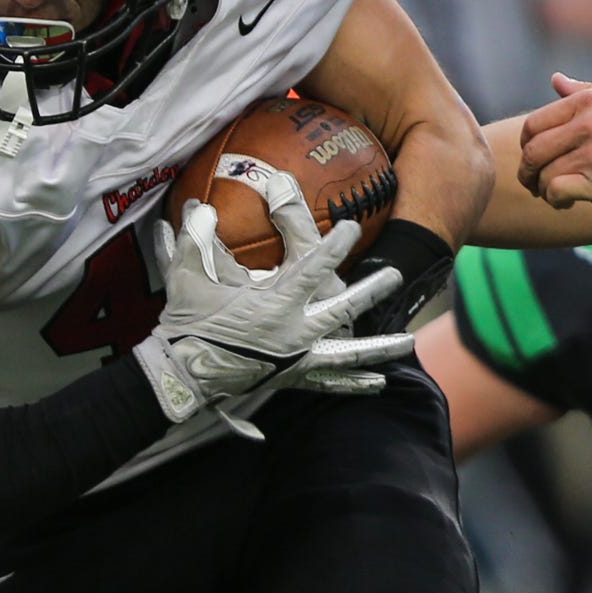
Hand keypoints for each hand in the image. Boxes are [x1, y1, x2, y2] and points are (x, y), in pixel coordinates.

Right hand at [132, 199, 405, 423]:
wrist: (183, 375)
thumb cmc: (187, 324)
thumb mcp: (188, 277)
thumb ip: (196, 241)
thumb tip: (201, 208)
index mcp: (273, 305)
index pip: (311, 269)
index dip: (333, 247)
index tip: (351, 229)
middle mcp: (293, 333)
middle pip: (343, 310)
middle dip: (372, 292)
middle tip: (396, 275)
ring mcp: (296, 359)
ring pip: (347, 354)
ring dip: (378, 348)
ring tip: (408, 344)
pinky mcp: (292, 378)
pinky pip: (328, 381)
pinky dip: (352, 384)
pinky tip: (378, 385)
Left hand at [517, 74, 591, 214]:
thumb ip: (586, 90)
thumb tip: (555, 79)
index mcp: (588, 103)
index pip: (534, 123)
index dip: (528, 145)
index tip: (537, 158)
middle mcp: (586, 125)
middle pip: (532, 150)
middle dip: (527, 170)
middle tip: (535, 182)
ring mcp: (591, 153)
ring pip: (542, 173)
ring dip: (542, 188)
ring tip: (555, 195)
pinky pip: (556, 190)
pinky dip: (555, 199)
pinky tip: (565, 203)